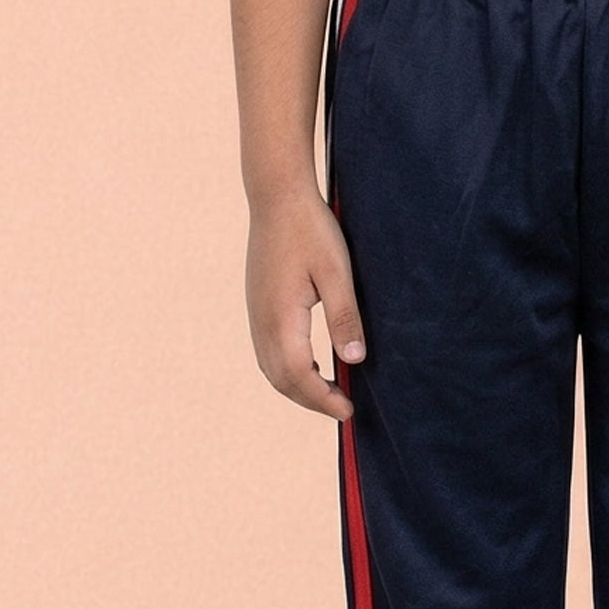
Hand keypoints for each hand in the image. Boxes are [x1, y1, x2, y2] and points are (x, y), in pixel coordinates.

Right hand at [244, 188, 366, 419]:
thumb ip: (344, 316)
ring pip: (271, 369)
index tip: (349, 411)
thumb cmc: (311, 230)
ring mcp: (255, 315)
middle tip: (344, 409)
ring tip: (330, 393)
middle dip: (312, 400)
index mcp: (281, 317)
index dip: (323, 399)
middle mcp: (261, 321)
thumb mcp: (337, 271)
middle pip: (282, 380)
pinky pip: (268, 353)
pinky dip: (289, 370)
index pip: (300, 375)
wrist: (277, 196)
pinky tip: (313, 366)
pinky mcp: (257, 307)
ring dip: (299, 388)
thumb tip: (354, 360)